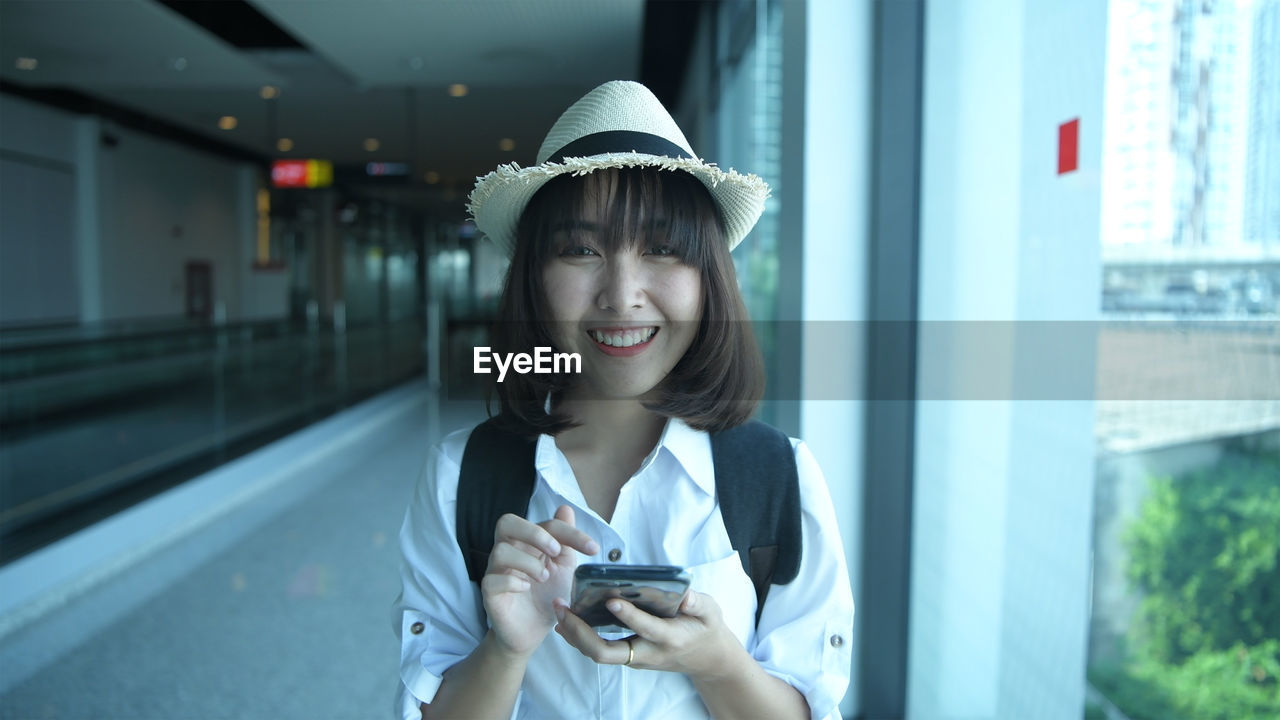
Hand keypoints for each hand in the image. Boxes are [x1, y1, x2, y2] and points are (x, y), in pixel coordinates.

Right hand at [482, 505, 599, 656]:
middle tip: (555, 551)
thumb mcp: (564, 568)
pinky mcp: (489, 594)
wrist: (534, 632)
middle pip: (507, 523)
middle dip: (534, 533)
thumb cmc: (548, 596)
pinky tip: (527, 588)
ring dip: (528, 562)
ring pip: (500, 551)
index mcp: (528, 542)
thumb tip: (565, 508)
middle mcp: (509, 551)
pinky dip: (512, 582)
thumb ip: (566, 541)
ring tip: (544, 577)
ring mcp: (496, 572)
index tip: (592, 548)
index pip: (545, 524)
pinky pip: (491, 580)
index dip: (569, 531)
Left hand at [552, 591, 739, 679]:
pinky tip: (566, 621)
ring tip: (559, 610)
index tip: (611, 600)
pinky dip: (580, 637)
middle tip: (563, 609)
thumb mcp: (711, 613)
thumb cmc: (706, 629)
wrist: (707, 659)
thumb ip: (698, 603)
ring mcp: (635, 657)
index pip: (646, 629)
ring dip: (574, 634)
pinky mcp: (627, 655)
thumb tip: (685, 595)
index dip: (628, 616)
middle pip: (607, 652)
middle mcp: (647, 652)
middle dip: (580, 633)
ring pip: (598, 654)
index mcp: (670, 638)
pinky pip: (599, 650)